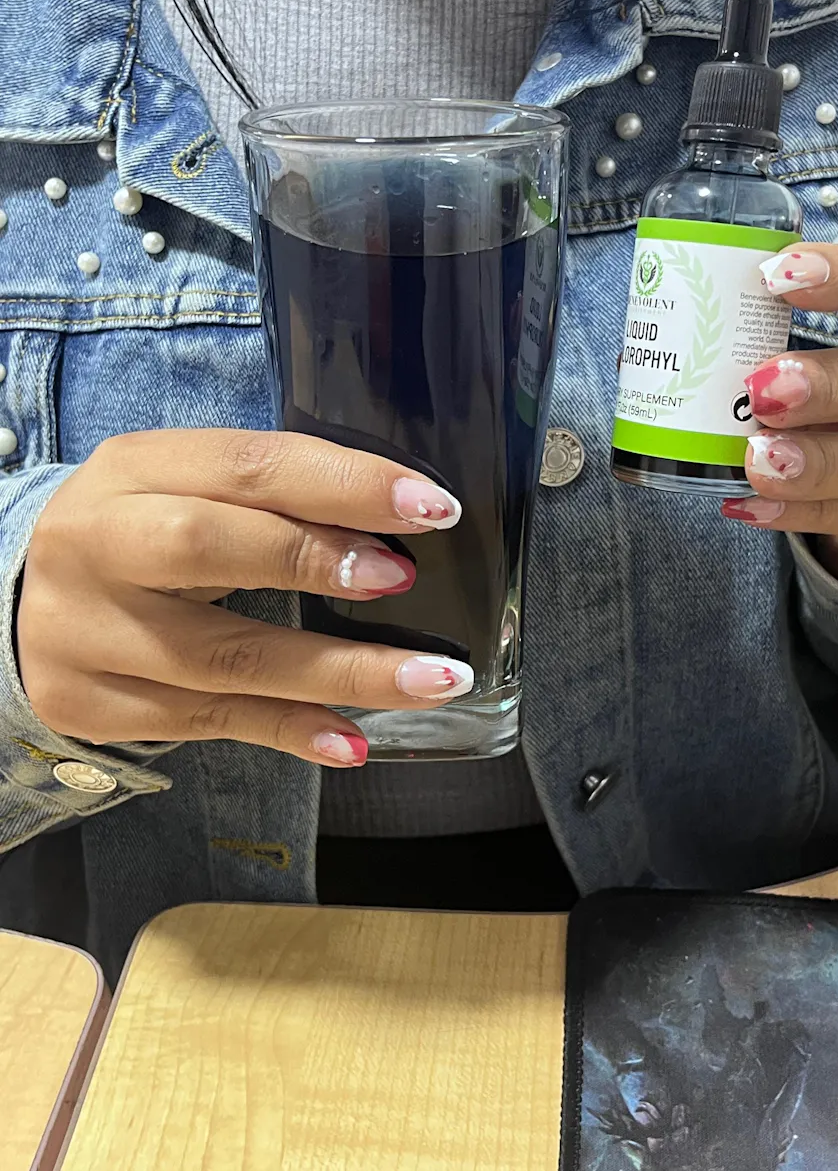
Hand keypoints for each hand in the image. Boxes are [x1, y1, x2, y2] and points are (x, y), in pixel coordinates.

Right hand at [18, 430, 470, 767]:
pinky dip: (288, 730)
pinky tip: (352, 740)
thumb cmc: (140, 531)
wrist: (19, 596)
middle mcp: (94, 543)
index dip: (343, 483)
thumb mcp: (186, 488)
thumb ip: (272, 496)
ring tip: (430, 681)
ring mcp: (84, 631)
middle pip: (206, 547)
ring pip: (220, 656)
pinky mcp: (89, 704)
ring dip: (336, 672)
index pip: (245, 464)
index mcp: (132, 468)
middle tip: (401, 579)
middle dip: (313, 561)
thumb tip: (398, 521)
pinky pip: (206, 722)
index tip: (429, 507)